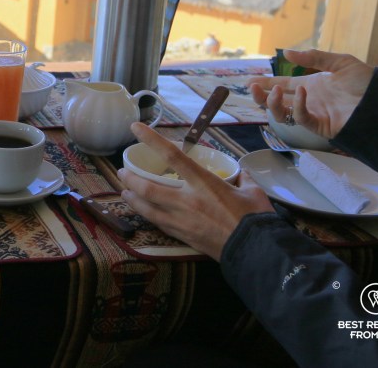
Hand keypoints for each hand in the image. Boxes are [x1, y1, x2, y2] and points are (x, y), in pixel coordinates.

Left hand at [118, 122, 272, 260]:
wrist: (254, 250)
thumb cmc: (255, 218)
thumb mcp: (253, 191)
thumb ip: (243, 178)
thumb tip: (241, 173)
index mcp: (203, 183)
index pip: (172, 155)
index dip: (151, 139)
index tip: (135, 127)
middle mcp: (187, 200)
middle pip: (148, 188)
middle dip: (130, 179)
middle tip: (121, 172)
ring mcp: (182, 220)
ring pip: (147, 208)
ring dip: (132, 199)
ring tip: (124, 191)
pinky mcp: (183, 236)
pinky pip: (158, 223)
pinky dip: (147, 215)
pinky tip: (143, 212)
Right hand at [249, 49, 374, 138]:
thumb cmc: (366, 83)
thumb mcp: (341, 63)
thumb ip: (314, 58)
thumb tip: (286, 53)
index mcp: (311, 85)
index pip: (282, 85)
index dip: (266, 83)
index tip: (251, 80)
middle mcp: (308, 100)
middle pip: (276, 101)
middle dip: (261, 96)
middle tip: (252, 88)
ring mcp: (312, 113)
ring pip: (282, 114)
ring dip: (272, 103)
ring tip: (273, 92)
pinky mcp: (320, 125)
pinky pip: (301, 118)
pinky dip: (297, 105)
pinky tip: (301, 93)